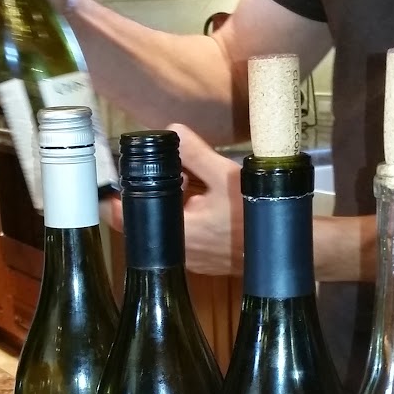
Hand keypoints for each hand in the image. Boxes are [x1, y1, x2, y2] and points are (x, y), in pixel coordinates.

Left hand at [105, 124, 242, 275]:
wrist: (280, 250)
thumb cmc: (254, 215)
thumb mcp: (226, 176)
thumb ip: (196, 153)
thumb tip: (174, 130)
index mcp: (174, 231)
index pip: (123, 218)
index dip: (113, 198)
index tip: (113, 178)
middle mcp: (174, 251)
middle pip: (144, 220)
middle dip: (149, 194)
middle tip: (169, 174)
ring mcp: (187, 260)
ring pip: (163, 228)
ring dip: (168, 206)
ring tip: (189, 185)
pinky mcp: (200, 262)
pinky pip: (180, 238)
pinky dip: (183, 219)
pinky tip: (202, 203)